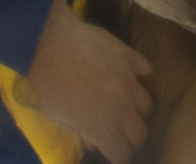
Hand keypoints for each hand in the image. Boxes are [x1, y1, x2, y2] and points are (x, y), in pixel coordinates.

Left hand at [26, 0, 152, 163]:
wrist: (49, 44)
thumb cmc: (49, 85)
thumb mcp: (59, 117)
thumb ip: (82, 133)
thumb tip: (94, 144)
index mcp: (102, 126)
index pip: (122, 155)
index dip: (118, 158)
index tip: (113, 154)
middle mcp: (122, 106)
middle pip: (140, 133)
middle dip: (131, 139)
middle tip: (120, 133)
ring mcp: (129, 79)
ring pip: (147, 105)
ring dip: (136, 111)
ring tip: (125, 106)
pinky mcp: (129, 56)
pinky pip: (147, 70)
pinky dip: (142, 77)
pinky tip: (131, 78)